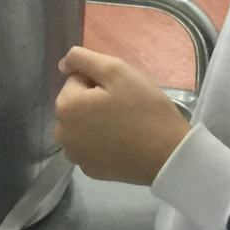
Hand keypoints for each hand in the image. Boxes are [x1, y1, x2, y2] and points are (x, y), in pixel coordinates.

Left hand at [52, 47, 190, 185]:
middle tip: (124, 107)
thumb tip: (63, 64)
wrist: (167, 153)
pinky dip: (101, 142)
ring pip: (82, 126)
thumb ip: (83, 59)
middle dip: (95, 101)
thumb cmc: (143, 108)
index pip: (76, 80)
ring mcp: (75, 155)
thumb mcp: (116, 70)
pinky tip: (122, 143)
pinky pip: (90, 146)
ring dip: (96, 121)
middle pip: (76, 104)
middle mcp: (62, 133)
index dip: (99, 82)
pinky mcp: (89, 170)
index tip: (120, 92)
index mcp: (65, 106)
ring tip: (124, 125)